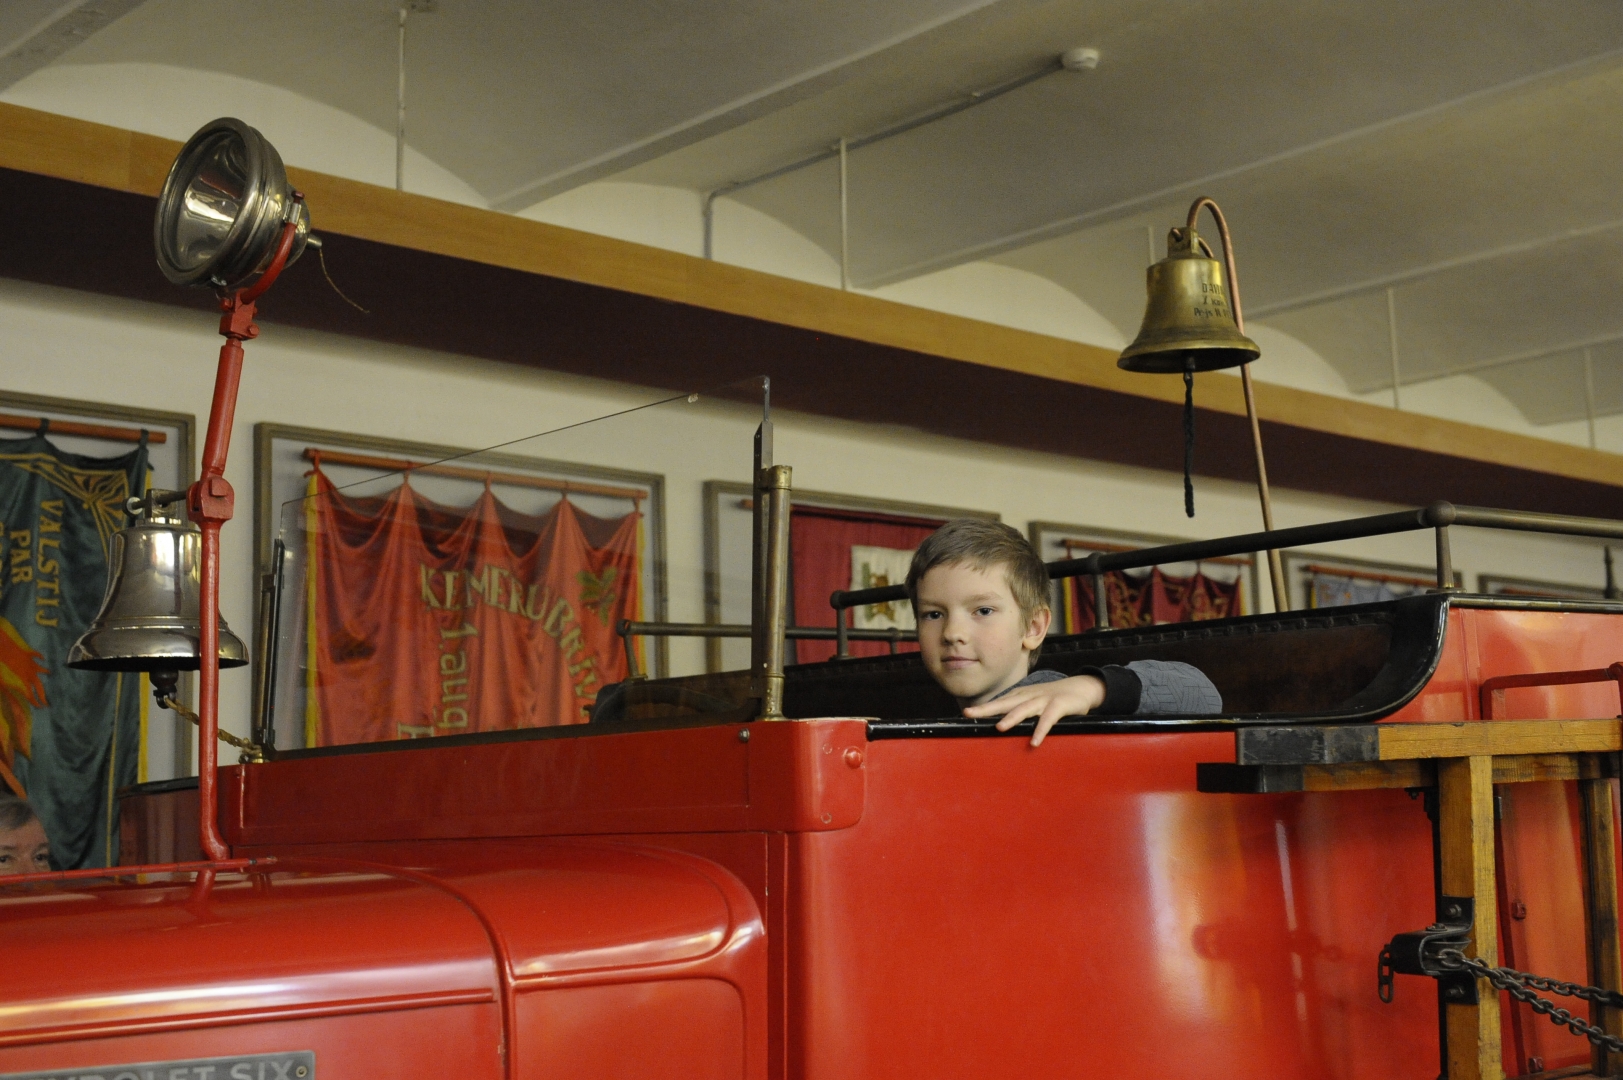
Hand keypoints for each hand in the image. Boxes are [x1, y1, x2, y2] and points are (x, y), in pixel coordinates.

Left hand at [962, 675, 1106, 746]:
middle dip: (986, 708)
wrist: (1082, 688)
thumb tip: (1000, 727)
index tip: (965, 713)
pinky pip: (1049, 719)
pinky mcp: (1059, 705)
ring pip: (1025, 709)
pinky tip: (1034, 742)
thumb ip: (1019, 712)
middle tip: (969, 713)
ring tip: (999, 728)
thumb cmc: (1053, 699)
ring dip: (1012, 718)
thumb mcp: (1033, 703)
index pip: (998, 703)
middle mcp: (1029, 696)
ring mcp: (1044, 699)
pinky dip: (1041, 729)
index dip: (982, 708)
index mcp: (1020, 696)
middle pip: (1005, 702)